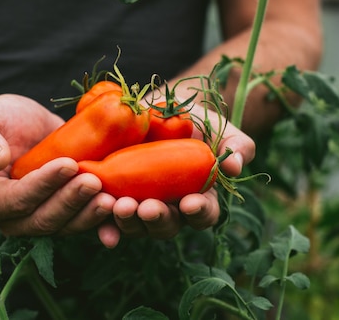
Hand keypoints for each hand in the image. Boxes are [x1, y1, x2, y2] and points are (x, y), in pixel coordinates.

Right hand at [0, 94, 115, 236]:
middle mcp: (12, 219)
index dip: (43, 185)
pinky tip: (121, 212)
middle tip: (93, 181)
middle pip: (44, 219)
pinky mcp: (64, 213)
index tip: (68, 164)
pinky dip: (103, 224)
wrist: (19, 123)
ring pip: (67, 225)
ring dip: (90, 214)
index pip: (17, 199)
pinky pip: (84, 223)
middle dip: (71, 202)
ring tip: (111, 197)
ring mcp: (40, 219)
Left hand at [96, 102, 254, 248]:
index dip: (199, 212)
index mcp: (198, 198)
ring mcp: (140, 207)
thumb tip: (234, 166)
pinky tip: (102, 230)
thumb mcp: (219, 129)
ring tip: (121, 206)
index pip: (203, 214)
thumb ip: (236, 146)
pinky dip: (105, 227)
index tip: (190, 202)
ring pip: (136, 225)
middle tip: (148, 208)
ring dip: (128, 221)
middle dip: (157, 218)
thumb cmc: (195, 122)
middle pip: (166, 226)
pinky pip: (108, 220)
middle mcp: (169, 209)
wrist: (156, 108)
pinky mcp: (114, 199)